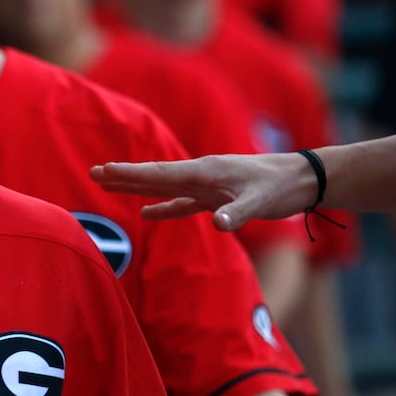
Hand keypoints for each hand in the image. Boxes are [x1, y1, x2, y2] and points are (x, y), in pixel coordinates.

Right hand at [90, 153, 316, 231]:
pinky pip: (181, 202)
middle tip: (93, 173)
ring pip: (163, 187)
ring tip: (110, 185)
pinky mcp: (215, 198)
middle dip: (124, 176)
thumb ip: (236, 213)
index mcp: (204, 172)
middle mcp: (200, 176)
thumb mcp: (260, 201)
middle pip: (154, 177)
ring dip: (137, 187)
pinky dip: (163, 207)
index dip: (130, 173)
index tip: (103, 170)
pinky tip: (147, 212)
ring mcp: (206, 186)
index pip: (159, 174)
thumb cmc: (280, 187)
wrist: (302, 179)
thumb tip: (216, 225)